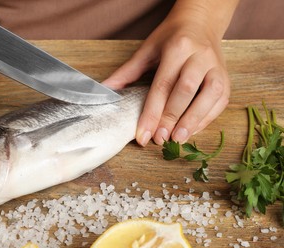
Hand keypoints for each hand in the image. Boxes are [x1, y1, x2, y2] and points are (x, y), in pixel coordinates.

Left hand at [103, 0, 237, 145]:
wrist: (201, 22)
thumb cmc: (172, 38)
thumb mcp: (147, 50)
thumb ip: (127, 72)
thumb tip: (106, 90)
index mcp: (177, 48)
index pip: (162, 86)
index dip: (151, 113)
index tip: (142, 135)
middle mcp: (200, 56)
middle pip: (185, 92)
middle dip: (170, 119)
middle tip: (158, 139)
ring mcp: (217, 67)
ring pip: (209, 97)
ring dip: (192, 121)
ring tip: (177, 140)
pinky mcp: (226, 78)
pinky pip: (219, 102)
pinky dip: (205, 119)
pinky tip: (191, 131)